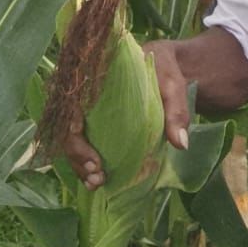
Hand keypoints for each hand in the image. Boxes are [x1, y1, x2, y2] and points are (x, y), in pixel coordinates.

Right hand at [61, 39, 191, 190]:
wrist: (163, 63)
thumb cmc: (164, 70)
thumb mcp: (172, 85)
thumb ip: (176, 110)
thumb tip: (180, 144)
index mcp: (95, 78)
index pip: (71, 110)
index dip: (75, 139)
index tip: (95, 161)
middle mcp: (84, 93)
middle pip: (66, 129)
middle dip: (77, 157)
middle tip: (98, 177)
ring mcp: (87, 108)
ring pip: (70, 138)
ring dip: (79, 164)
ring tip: (97, 183)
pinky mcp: (94, 119)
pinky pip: (81, 141)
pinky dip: (85, 161)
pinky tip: (96, 179)